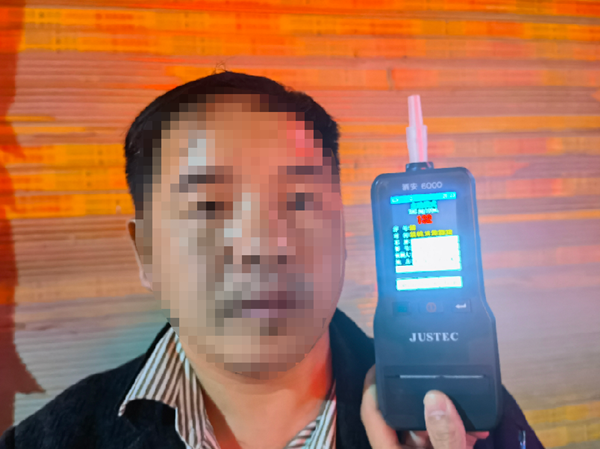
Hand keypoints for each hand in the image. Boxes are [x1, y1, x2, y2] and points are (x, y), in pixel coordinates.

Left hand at [360, 365, 488, 448]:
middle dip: (424, 397)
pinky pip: (445, 439)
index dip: (373, 386)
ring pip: (428, 426)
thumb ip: (445, 437)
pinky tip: (479, 429)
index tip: (383, 360)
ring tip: (469, 402)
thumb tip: (435, 398)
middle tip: (439, 374)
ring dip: (448, 415)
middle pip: (404, 415)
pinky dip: (460, 431)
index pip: (372, 415)